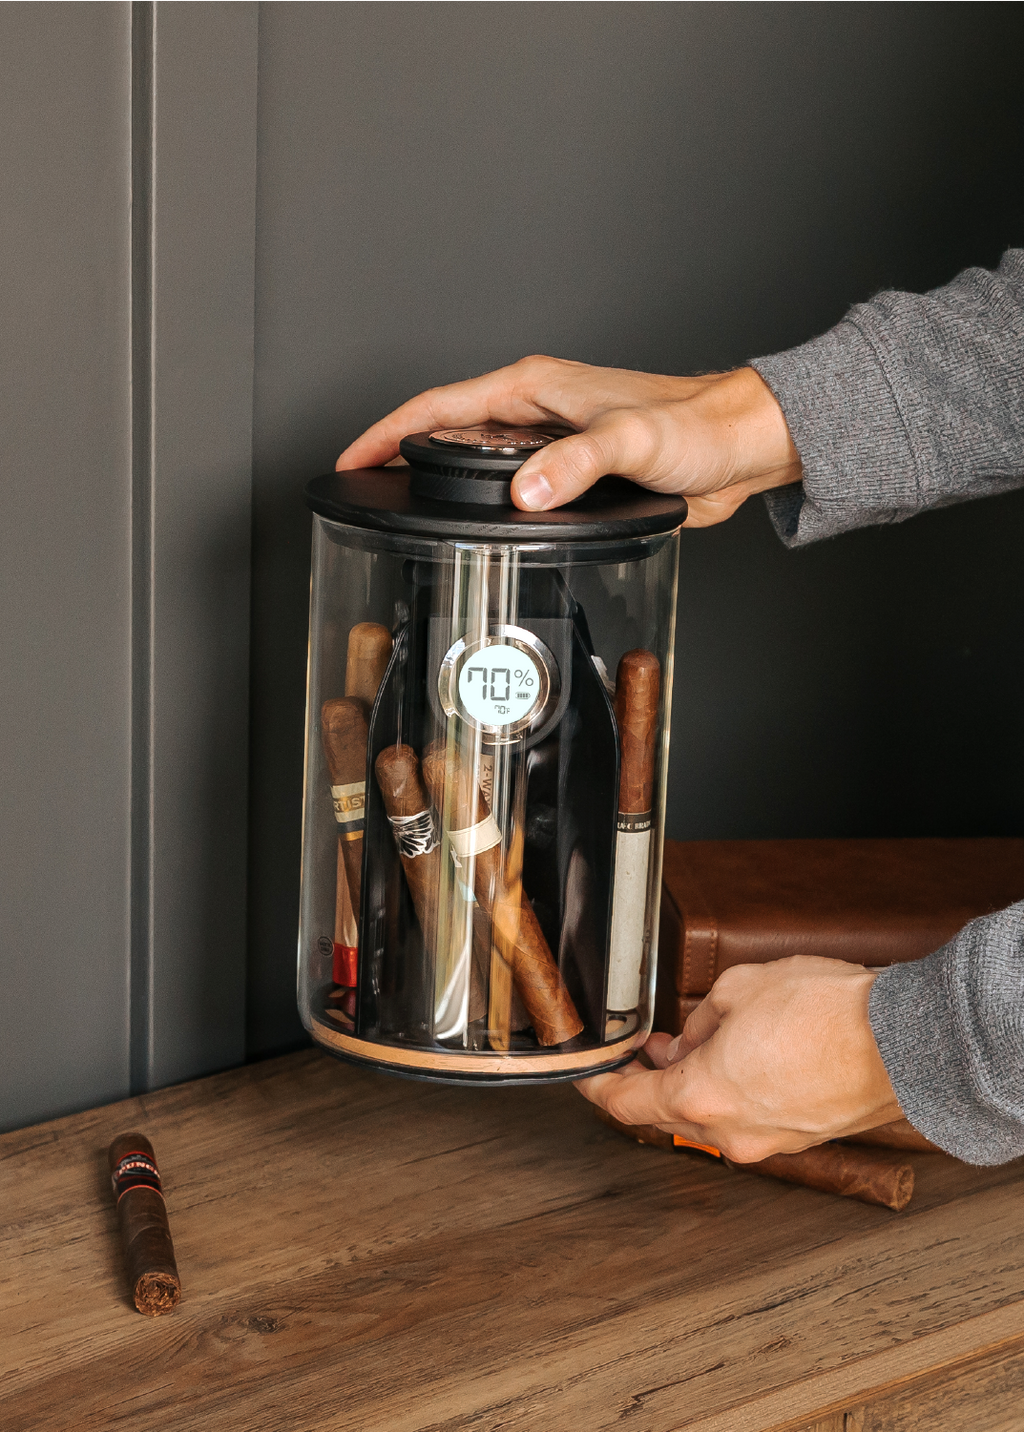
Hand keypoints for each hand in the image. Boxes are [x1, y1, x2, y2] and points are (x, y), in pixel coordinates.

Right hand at [336, 356, 801, 526]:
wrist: (737, 446)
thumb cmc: (696, 426)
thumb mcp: (631, 440)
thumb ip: (577, 464)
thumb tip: (524, 491)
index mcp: (537, 388)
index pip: (441, 405)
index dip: (389, 430)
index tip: (353, 455)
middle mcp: (539, 411)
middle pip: (448, 430)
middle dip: (401, 453)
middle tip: (365, 486)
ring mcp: (553, 442)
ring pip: (477, 460)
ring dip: (441, 479)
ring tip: (404, 508)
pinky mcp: (572, 472)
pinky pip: (512, 486)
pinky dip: (484, 503)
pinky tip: (478, 527)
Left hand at [575, 957, 902, 1161]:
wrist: (903, 1044)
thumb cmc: (827, 1014)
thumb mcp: (739, 989)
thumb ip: (700, 1018)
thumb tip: (689, 1038)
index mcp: (700, 1095)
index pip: (626, 1103)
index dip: (597, 1088)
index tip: (586, 1077)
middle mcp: (729, 1131)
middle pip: (668, 1110)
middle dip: (654, 1076)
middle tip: (649, 1045)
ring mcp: (767, 1142)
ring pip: (711, 1115)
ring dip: (699, 1082)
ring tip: (707, 1039)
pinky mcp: (800, 1138)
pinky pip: (749, 1118)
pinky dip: (737, 1091)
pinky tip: (748, 1057)